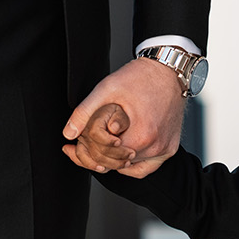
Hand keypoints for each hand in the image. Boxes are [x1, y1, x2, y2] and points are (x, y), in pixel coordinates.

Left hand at [63, 56, 185, 177]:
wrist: (168, 70)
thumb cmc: (140, 77)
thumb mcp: (106, 89)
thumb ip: (84, 113)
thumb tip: (68, 133)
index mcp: (140, 136)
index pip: (105, 157)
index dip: (90, 148)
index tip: (84, 138)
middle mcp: (155, 147)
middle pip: (117, 164)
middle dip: (101, 153)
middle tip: (93, 138)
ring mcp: (164, 150)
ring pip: (130, 166)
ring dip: (116, 156)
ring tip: (109, 138)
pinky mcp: (170, 148)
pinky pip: (147, 167)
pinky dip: (133, 163)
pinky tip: (123, 150)